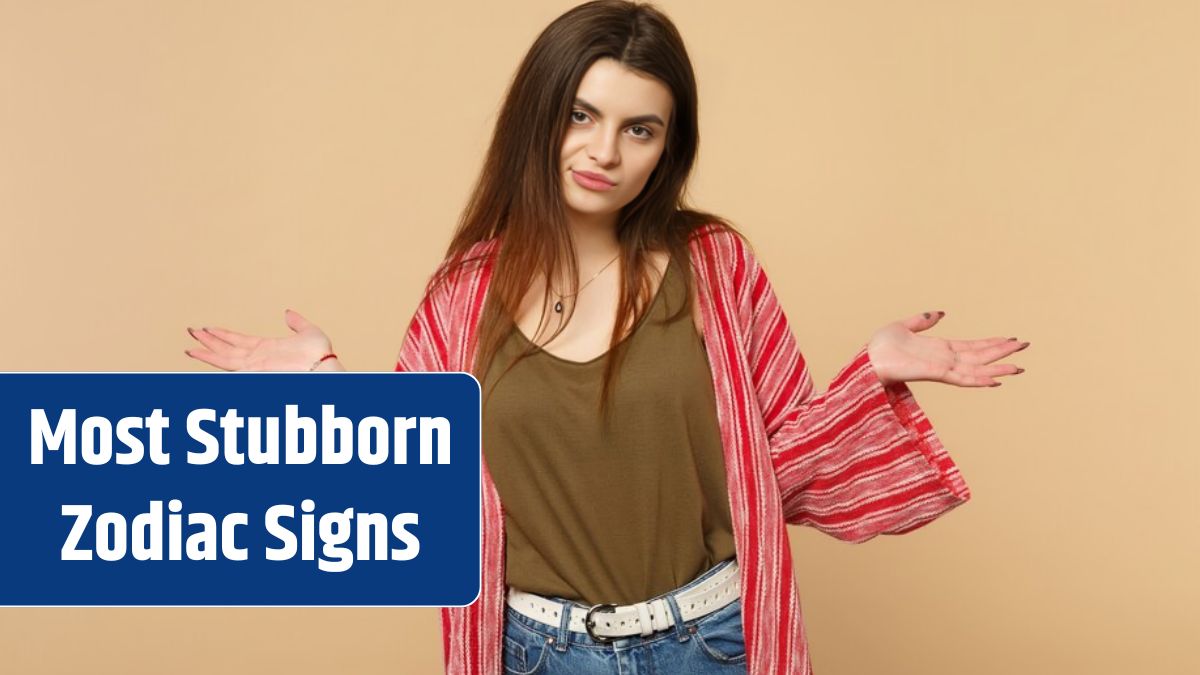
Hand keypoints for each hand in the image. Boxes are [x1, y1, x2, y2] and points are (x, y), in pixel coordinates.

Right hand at [185, 309, 333, 371]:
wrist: (322, 366)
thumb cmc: (319, 354)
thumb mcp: (308, 331)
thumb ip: (296, 322)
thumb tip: (287, 312)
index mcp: (267, 349)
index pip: (239, 341)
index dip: (223, 334)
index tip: (209, 327)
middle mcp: (257, 359)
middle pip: (226, 349)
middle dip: (208, 340)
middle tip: (191, 331)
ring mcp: (253, 366)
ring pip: (222, 356)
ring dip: (205, 348)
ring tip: (189, 342)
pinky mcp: (251, 370)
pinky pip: (226, 364)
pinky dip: (209, 358)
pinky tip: (196, 352)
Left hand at [866, 311, 1028, 387]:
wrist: (866, 360)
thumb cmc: (879, 347)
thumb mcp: (903, 326)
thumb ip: (922, 320)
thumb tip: (938, 312)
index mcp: (939, 349)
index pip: (971, 346)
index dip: (991, 343)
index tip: (1010, 339)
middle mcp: (944, 360)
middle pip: (980, 356)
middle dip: (1002, 352)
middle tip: (1026, 346)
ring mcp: (941, 368)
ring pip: (976, 369)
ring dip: (998, 367)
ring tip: (1020, 366)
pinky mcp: (934, 374)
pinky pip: (961, 378)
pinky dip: (979, 379)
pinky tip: (996, 380)